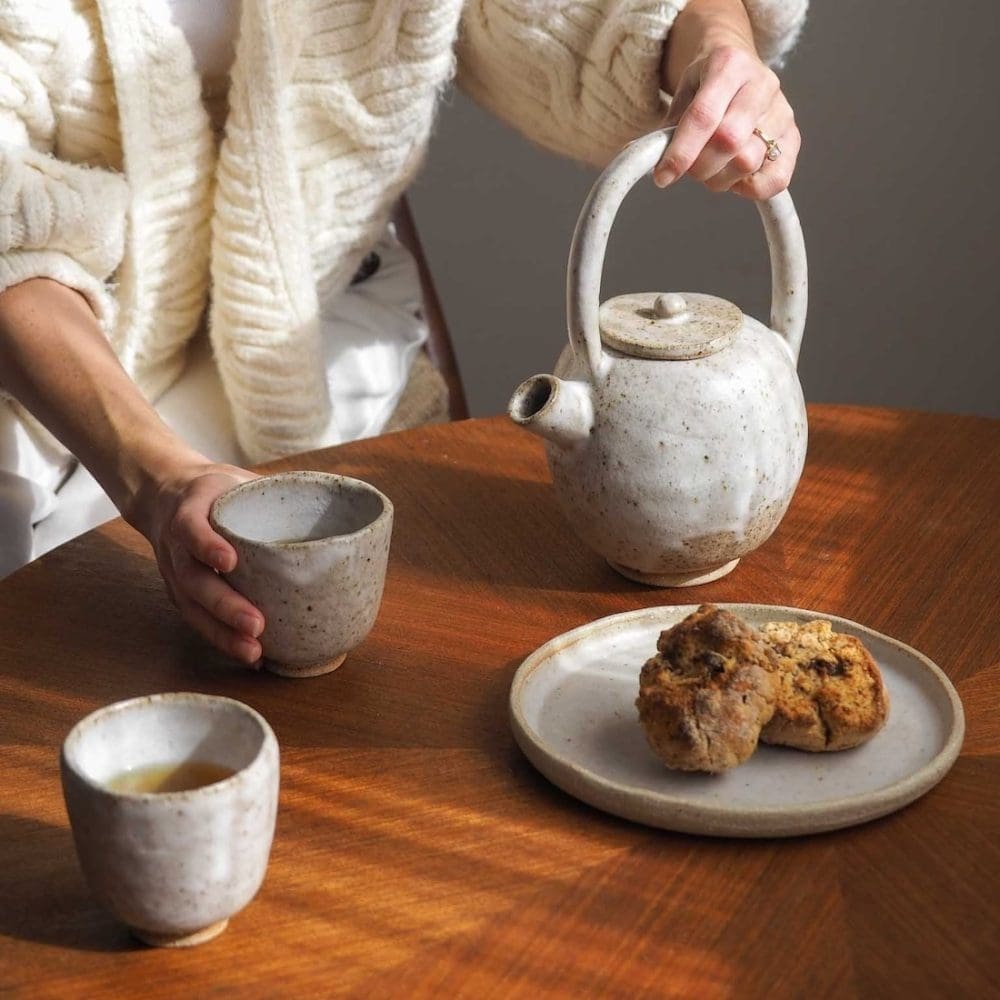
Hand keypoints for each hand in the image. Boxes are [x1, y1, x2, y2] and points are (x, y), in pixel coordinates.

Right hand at [127, 461, 265, 665]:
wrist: (163, 494)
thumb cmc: (215, 490)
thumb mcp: (235, 478)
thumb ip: (271, 489)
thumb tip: (331, 498)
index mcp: (188, 511)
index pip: (191, 529)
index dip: (207, 545)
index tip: (229, 561)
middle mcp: (176, 547)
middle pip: (194, 580)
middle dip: (225, 606)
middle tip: (257, 624)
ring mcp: (175, 574)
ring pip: (194, 608)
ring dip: (223, 633)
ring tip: (254, 652)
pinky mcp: (181, 594)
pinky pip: (198, 620)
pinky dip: (222, 640)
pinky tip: (251, 656)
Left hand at [654, 1, 799, 199]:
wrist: (738, 66)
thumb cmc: (705, 86)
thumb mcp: (681, 94)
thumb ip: (668, 128)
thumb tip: (652, 164)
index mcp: (728, 65)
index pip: (704, 117)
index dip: (681, 153)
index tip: (663, 176)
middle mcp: (761, 84)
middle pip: (729, 141)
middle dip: (700, 166)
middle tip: (690, 169)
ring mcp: (782, 111)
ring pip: (749, 162)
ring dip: (720, 179)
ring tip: (712, 169)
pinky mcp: (792, 138)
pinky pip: (776, 179)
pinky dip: (750, 189)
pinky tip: (736, 178)